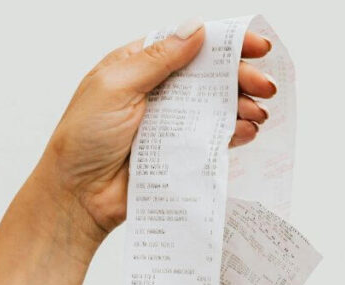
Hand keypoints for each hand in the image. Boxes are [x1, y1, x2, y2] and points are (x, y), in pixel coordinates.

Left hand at [32, 17, 276, 242]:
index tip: (256, 46)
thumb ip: (158, 59)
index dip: (224, 42)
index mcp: (139, 65)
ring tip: (258, 112)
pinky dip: (234, 133)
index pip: (188, 44)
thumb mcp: (116, 87)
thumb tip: (195, 29)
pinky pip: (214, 138)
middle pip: (210, 75)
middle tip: (266, 86)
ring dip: (242, 106)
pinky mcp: (180, 152)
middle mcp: (159, 91)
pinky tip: (246, 131)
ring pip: (217, 106)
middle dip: (241, 77)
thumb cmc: (83, 139)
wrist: (78, 196)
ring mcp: (171, 122)